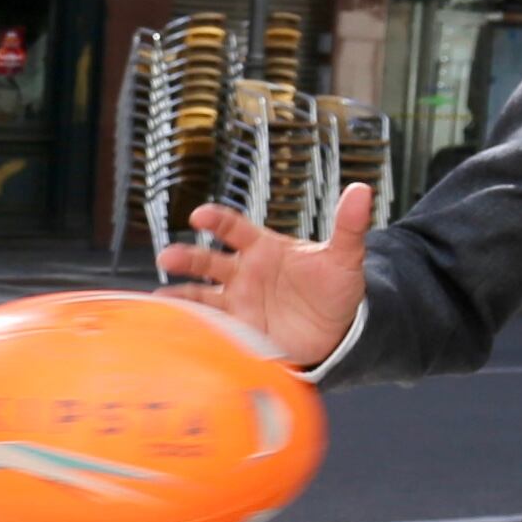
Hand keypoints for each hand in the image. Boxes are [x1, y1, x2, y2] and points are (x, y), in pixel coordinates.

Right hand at [159, 183, 371, 367]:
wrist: (338, 331)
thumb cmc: (336, 288)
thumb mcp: (345, 257)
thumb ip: (348, 226)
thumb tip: (361, 191)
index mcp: (264, 249)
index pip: (234, 228)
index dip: (216, 220)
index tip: (199, 215)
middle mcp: (244, 273)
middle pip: (207, 260)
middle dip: (186, 257)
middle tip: (168, 257)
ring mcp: (238, 301)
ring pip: (201, 294)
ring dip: (180, 294)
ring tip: (161, 298)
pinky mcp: (239, 329)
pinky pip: (210, 326)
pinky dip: (191, 325)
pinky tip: (174, 325)